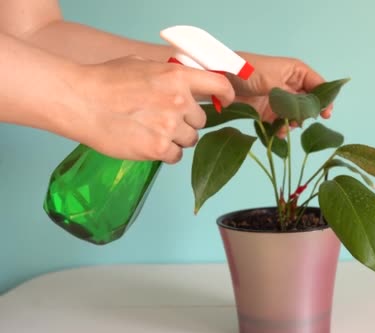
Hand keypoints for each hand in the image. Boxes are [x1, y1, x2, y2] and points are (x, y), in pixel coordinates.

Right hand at [73, 56, 234, 163]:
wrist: (79, 101)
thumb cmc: (104, 80)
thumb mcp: (141, 65)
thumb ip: (168, 75)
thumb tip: (183, 83)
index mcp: (177, 77)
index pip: (219, 84)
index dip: (225, 95)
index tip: (225, 102)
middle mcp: (179, 101)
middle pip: (200, 120)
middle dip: (186, 122)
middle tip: (162, 120)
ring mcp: (169, 126)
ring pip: (190, 140)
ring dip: (176, 139)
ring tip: (150, 131)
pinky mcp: (158, 148)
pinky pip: (176, 156)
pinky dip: (165, 153)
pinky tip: (147, 144)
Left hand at [228, 52, 332, 135]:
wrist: (220, 78)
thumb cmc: (247, 71)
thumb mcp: (272, 81)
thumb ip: (291, 98)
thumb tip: (304, 113)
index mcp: (296, 72)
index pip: (318, 85)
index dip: (325, 99)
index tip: (326, 114)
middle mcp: (291, 86)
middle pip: (309, 103)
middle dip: (307, 115)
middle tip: (302, 122)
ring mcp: (280, 100)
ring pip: (296, 116)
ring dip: (294, 124)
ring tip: (288, 127)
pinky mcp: (269, 112)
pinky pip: (281, 124)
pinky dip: (281, 130)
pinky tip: (277, 132)